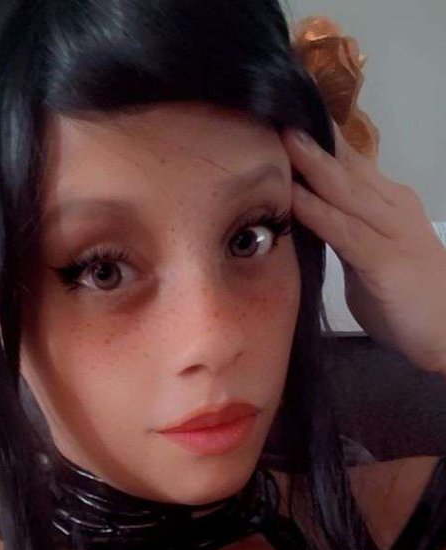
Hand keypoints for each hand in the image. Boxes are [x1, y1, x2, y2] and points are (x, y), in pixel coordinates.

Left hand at [281, 123, 445, 375]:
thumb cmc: (409, 304)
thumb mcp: (369, 261)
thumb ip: (343, 239)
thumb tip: (309, 225)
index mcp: (389, 204)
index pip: (350, 163)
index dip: (319, 139)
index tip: (285, 115)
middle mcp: (392, 207)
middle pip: (346, 166)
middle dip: (311, 139)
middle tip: (276, 108)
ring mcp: (391, 230)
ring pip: (345, 190)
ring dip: (311, 164)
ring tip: (280, 137)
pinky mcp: (385, 260)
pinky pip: (345, 230)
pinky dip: (317, 211)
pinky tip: (293, 198)